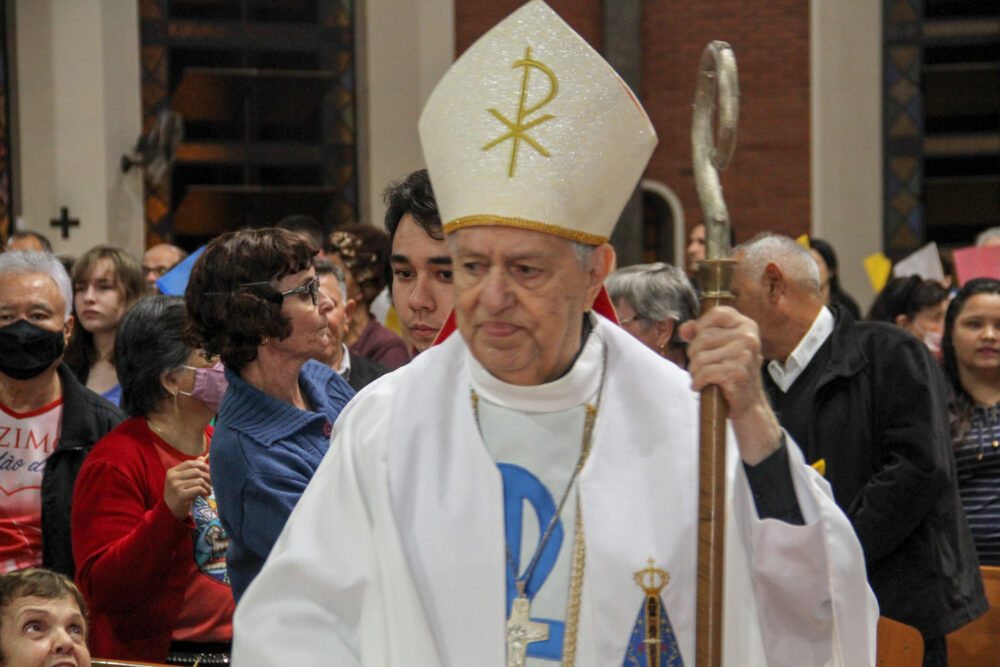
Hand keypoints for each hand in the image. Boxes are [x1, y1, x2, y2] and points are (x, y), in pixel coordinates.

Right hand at [163, 455, 210, 520]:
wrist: (169, 511)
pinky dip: (204, 492)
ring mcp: (175, 486)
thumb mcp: (182, 480)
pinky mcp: (181, 495)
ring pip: (199, 481)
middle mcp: (172, 477)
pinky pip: (198, 489)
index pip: (190, 463)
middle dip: (207, 477)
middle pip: (197, 471)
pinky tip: (204, 495)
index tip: (209, 470)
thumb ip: (191, 469)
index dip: (201, 465)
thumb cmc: (178, 493)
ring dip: (207, 486)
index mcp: (172, 471)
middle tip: (211, 484)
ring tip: (208, 491)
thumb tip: (202, 457)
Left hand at [680, 306, 781, 464]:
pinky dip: (697, 381)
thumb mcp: (720, 347)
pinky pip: (704, 372)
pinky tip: (701, 385)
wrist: (749, 403)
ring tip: (702, 377)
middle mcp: (748, 338)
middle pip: (703, 337)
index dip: (701, 325)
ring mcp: (744, 355)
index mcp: (747, 326)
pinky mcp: (737, 373)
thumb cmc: (732, 371)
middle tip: (700, 365)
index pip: (717, 313)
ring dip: (694, 370)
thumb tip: (684, 329)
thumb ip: (700, 333)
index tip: (697, 339)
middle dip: (694, 354)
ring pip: (700, 356)